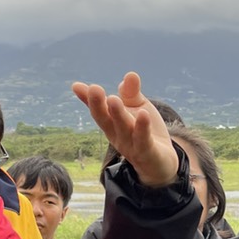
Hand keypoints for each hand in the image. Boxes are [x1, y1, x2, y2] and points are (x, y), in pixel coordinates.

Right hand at [70, 72, 178, 186]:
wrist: (161, 163)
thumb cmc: (144, 132)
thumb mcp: (138, 108)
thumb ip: (132, 94)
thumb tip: (130, 75)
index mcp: (112, 123)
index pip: (98, 110)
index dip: (87, 99)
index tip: (77, 86)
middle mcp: (117, 135)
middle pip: (106, 120)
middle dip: (98, 105)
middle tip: (94, 89)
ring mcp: (131, 145)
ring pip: (123, 129)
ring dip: (117, 115)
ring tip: (113, 99)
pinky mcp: (147, 153)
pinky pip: (143, 140)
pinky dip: (142, 128)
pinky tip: (143, 114)